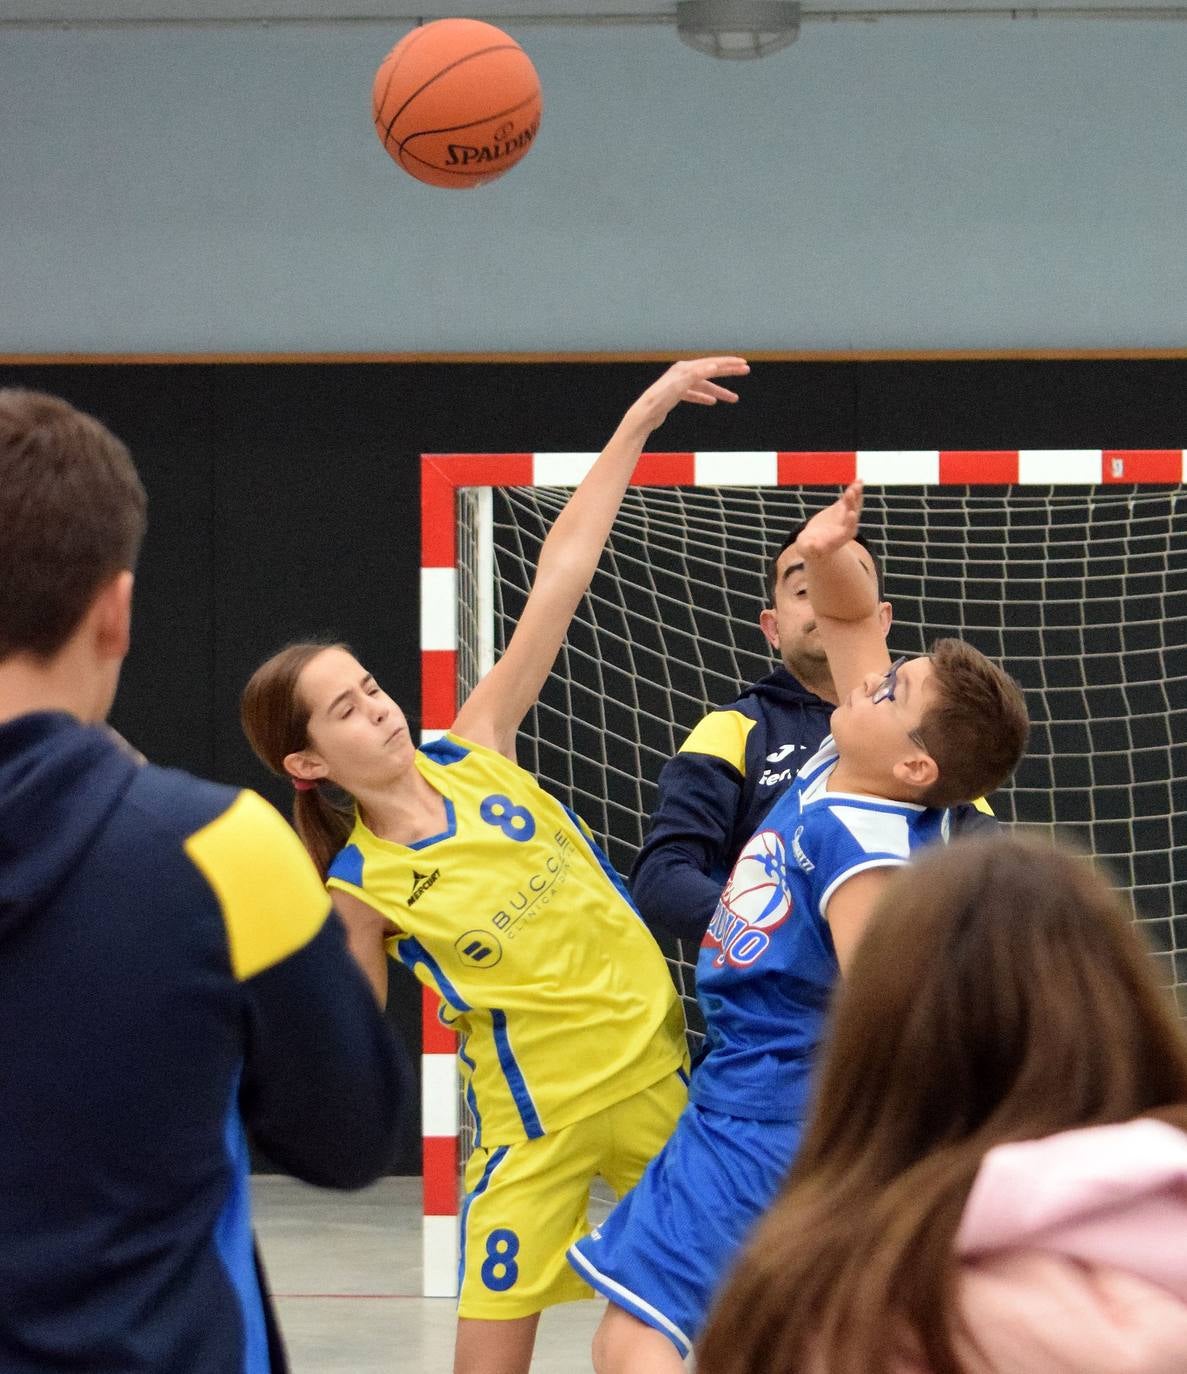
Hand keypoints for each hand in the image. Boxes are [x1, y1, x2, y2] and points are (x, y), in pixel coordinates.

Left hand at [623, 356, 748, 436]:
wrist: (644, 415)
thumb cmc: (659, 400)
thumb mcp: (679, 386)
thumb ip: (696, 375)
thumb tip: (713, 365)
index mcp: (685, 368)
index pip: (712, 363)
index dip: (729, 364)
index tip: (744, 364)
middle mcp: (682, 373)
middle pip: (710, 371)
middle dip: (728, 372)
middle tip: (745, 371)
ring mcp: (679, 384)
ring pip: (704, 385)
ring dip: (719, 391)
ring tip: (733, 398)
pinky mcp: (676, 395)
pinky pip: (695, 394)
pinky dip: (704, 397)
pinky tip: (712, 402)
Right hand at [796, 480, 863, 559]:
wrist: (814, 542)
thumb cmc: (809, 548)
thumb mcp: (807, 550)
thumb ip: (810, 548)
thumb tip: (812, 546)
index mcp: (839, 538)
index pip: (848, 530)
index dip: (850, 523)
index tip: (851, 514)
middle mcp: (846, 527)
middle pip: (852, 515)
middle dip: (852, 504)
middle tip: (851, 492)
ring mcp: (846, 517)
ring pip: (854, 505)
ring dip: (856, 494)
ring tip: (857, 483)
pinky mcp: (842, 508)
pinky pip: (850, 498)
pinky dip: (854, 489)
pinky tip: (858, 480)